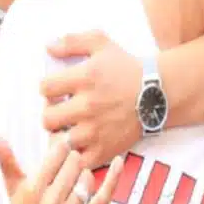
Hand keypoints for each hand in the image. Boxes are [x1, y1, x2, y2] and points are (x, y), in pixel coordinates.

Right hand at [0, 136, 123, 203]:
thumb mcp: (13, 193)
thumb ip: (6, 161)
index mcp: (31, 192)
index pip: (56, 155)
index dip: (62, 148)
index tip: (62, 149)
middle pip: (74, 165)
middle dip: (74, 162)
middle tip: (68, 168)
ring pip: (88, 180)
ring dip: (85, 177)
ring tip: (74, 185)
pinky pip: (103, 197)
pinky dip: (113, 179)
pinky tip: (119, 162)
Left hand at [40, 31, 142, 167]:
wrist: (158, 93)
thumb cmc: (128, 68)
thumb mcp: (101, 44)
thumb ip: (72, 42)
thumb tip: (47, 48)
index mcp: (85, 78)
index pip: (45, 88)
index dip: (48, 88)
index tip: (57, 90)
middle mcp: (88, 106)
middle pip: (47, 118)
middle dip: (51, 113)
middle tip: (62, 111)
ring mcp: (96, 131)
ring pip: (59, 142)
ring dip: (61, 135)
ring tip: (70, 128)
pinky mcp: (105, 149)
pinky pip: (78, 161)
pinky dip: (76, 156)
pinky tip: (81, 145)